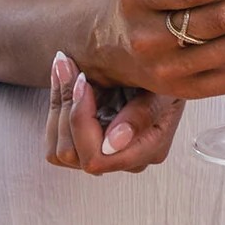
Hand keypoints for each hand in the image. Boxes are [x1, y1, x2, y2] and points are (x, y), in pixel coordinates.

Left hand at [45, 53, 185, 173]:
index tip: (83, 81)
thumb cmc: (167, 75)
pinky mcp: (90, 145)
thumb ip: (143, 114)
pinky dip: (57, 106)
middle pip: (73, 154)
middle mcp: (125, 159)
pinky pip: (57, 141)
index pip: (97, 157)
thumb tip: (112, 143)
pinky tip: (65, 77)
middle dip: (67, 107)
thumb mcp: (163, 87)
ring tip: (64, 65)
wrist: (162, 65)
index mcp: (148, 149)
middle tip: (67, 65)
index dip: (83, 121)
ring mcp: (106, 154)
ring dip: (59, 104)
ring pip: (60, 150)